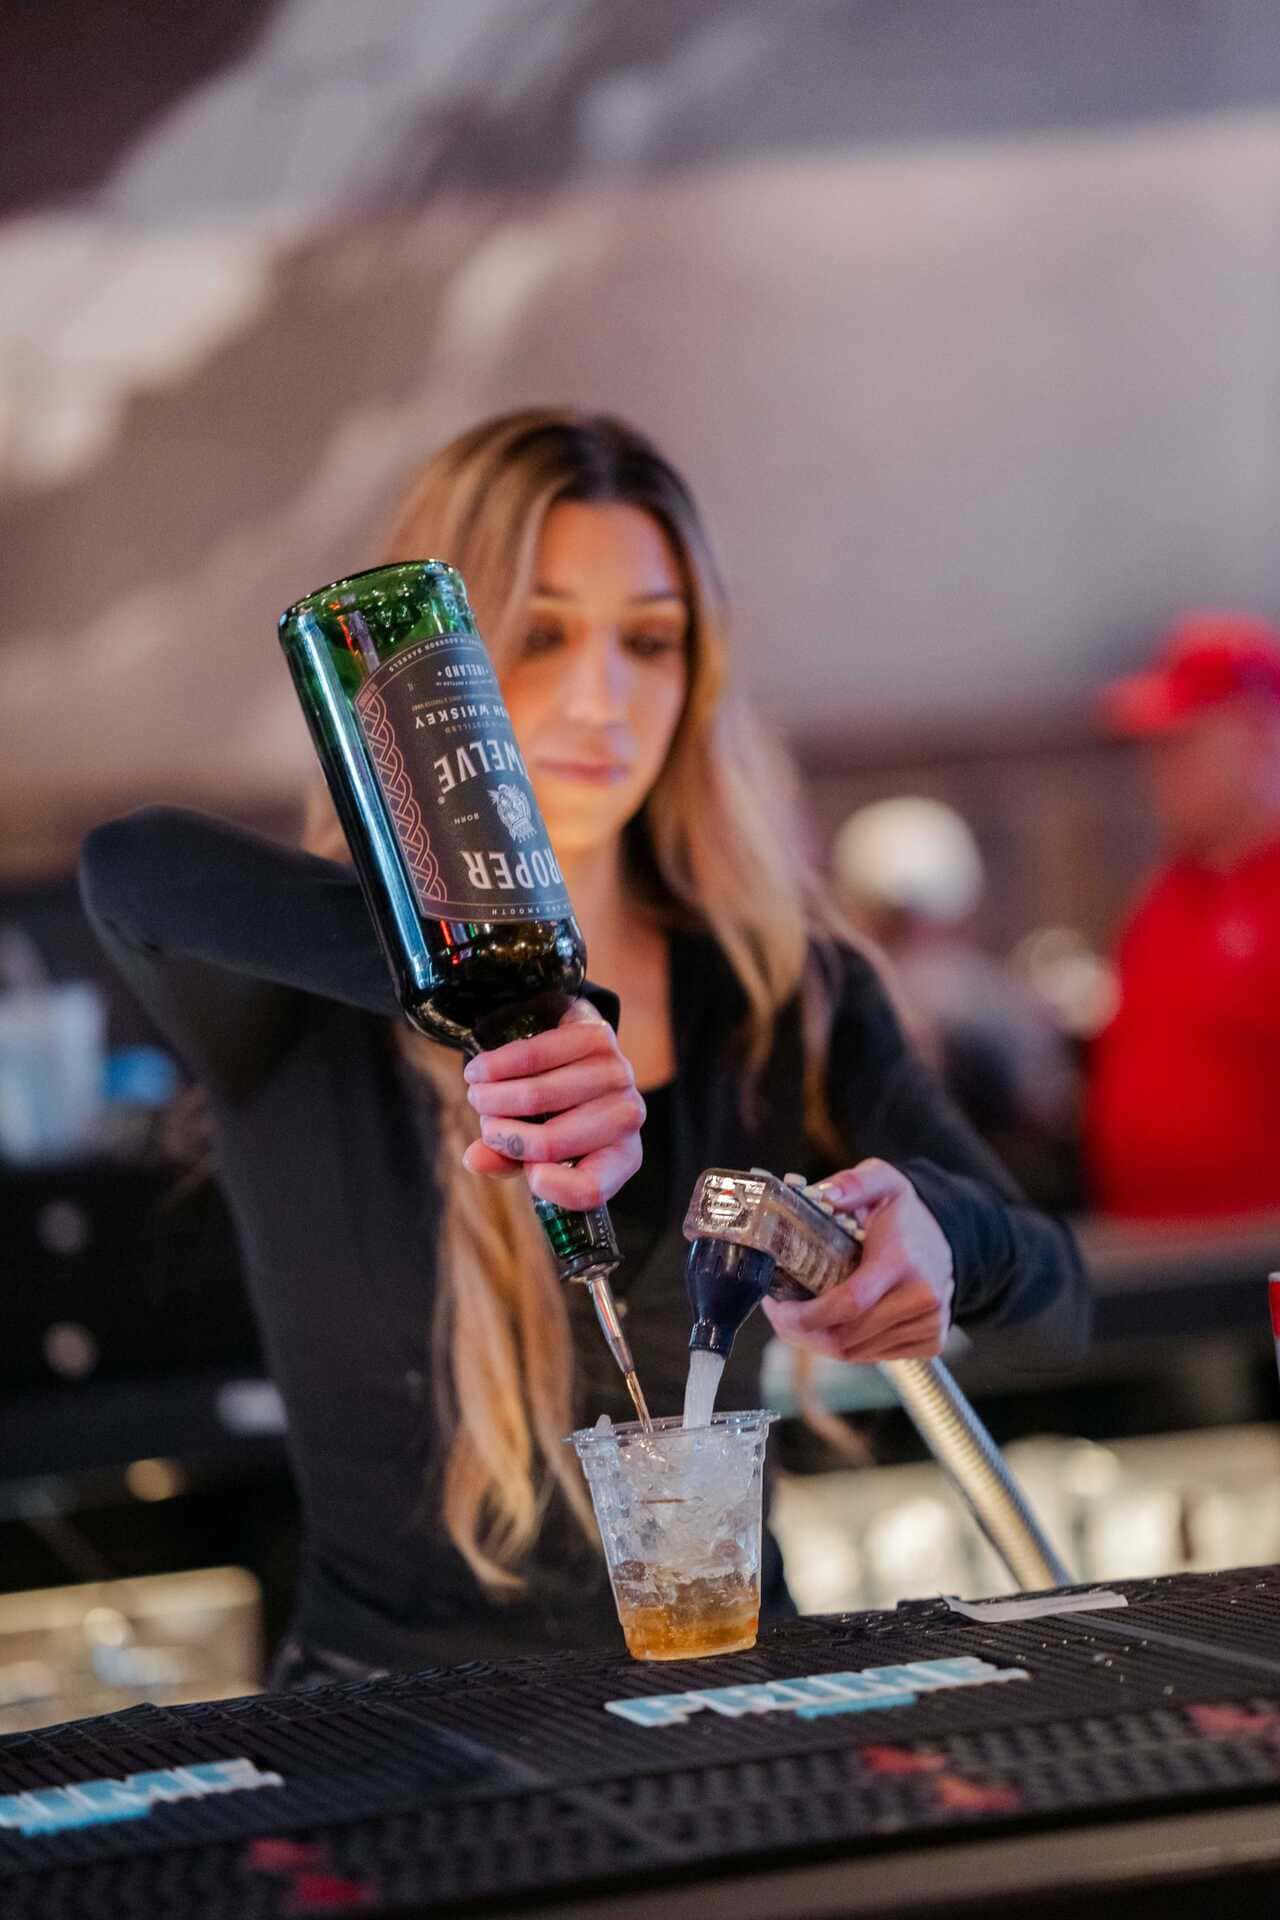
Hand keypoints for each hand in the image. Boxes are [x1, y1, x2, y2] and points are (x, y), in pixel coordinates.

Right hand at [459, 1000, 644, 1209]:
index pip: (589, 1189)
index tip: (527, 1172)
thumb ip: (507, 1159)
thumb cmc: (558, 1113)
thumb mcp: (537, 1146)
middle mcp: (627, 1117)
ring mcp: (617, 1075)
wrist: (578, 1055)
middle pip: (550, 1143)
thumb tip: (474, 1159)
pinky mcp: (598, 1038)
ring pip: (537, 1096)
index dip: (550, 1186)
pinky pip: (534, 1056)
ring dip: (492, 1098)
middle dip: (501, 1134)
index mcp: (621, 1157)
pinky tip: (479, 1071)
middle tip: (485, 1122)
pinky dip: (497, 1066)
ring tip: (477, 1096)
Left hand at [761, 1159, 953, 1362]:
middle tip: (778, 1314)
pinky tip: (829, 1327)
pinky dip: (844, 1347)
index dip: (807, 1315)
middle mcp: (921, 1297)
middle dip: (801, 1332)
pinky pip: (873, 1356)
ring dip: (818, 1342)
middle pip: (846, 1335)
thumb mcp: (881, 1182)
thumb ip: (853, 1184)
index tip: (778, 1307)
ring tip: (797, 1320)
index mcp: (902, 1260)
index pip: (850, 1302)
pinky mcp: (931, 1341)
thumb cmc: (905, 1214)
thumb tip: (825, 1196)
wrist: (950, 1238)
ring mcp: (929, 1324)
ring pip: (855, 1352)